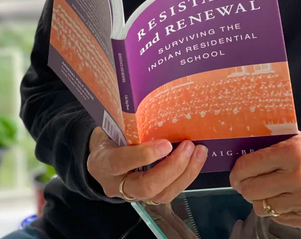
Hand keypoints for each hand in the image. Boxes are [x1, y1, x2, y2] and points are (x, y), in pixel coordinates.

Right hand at [87, 127, 207, 203]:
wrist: (101, 157)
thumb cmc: (108, 135)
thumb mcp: (111, 126)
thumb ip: (127, 121)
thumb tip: (155, 103)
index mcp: (103, 162)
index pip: (121, 163)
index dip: (144, 155)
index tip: (166, 144)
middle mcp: (116, 184)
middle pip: (145, 187)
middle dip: (172, 168)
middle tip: (189, 146)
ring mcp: (132, 194)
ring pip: (161, 195)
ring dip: (185, 174)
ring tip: (199, 152)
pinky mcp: (147, 197)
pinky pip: (168, 193)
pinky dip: (185, 177)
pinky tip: (196, 160)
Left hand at [229, 131, 300, 229]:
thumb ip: (278, 147)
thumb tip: (248, 153)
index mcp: (294, 150)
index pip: (249, 165)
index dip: (238, 170)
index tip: (237, 172)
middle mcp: (298, 175)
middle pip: (250, 189)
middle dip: (245, 186)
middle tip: (247, 183)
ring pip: (262, 206)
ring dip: (262, 199)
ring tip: (272, 191)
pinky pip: (279, 218)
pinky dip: (279, 210)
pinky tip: (289, 199)